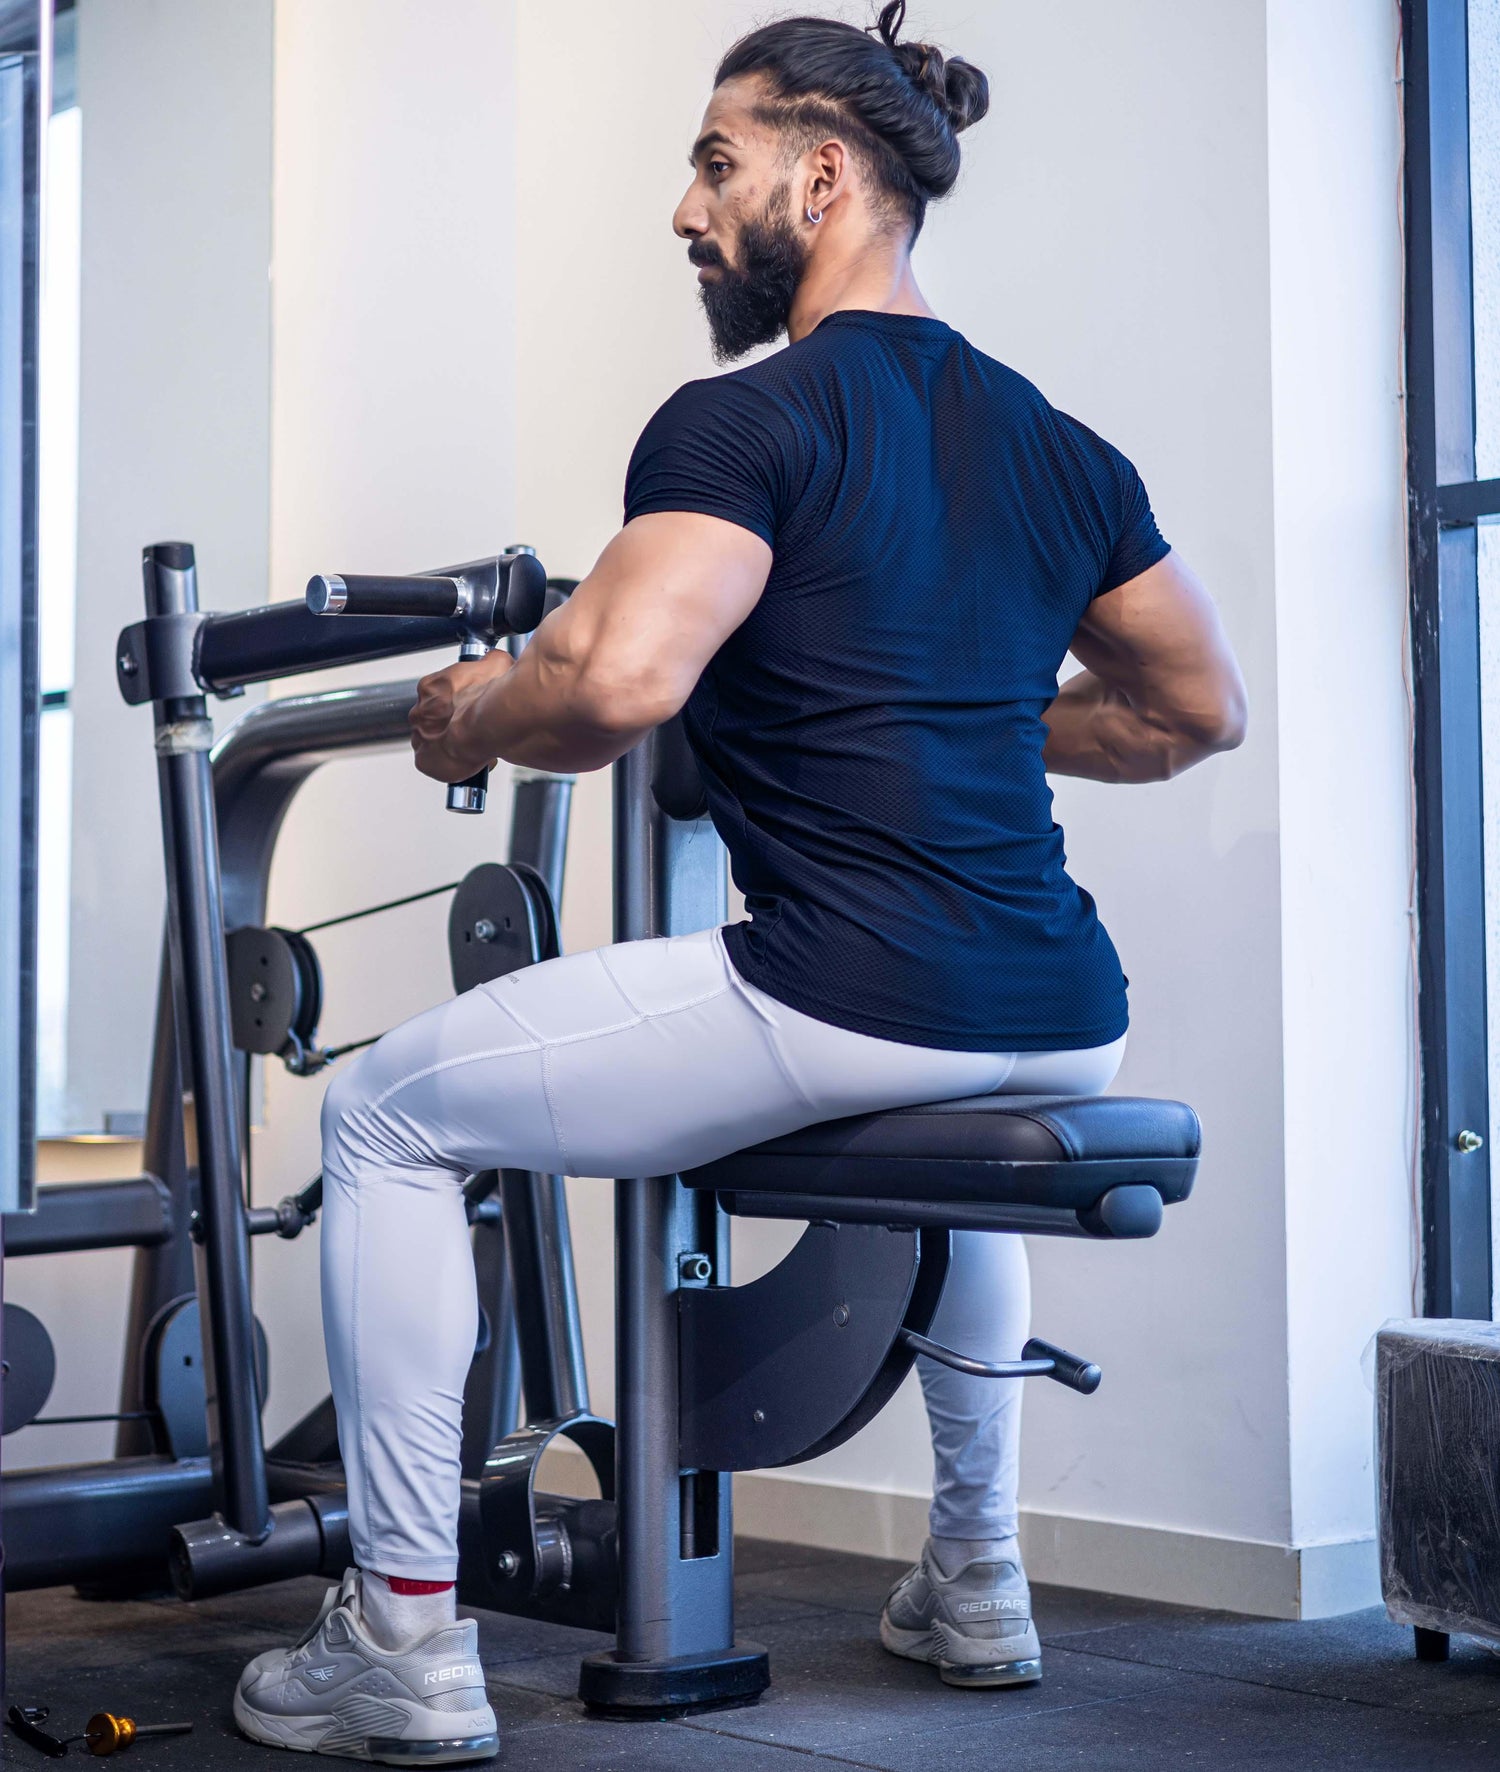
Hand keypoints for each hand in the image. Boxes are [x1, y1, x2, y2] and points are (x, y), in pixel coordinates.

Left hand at [409, 652, 512, 781]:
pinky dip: (449, 763)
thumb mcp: (497, 665)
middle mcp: (420, 711)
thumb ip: (492, 661)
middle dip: (453, 724)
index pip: (440, 694)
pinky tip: (467, 760)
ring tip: (473, 746)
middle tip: (474, 730)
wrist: (485, 726)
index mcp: (431, 687)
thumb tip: (495, 659)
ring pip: (433, 741)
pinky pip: (434, 764)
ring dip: (450, 743)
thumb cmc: (489, 698)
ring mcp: (419, 736)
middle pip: (435, 719)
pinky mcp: (424, 760)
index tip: (473, 708)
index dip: (460, 703)